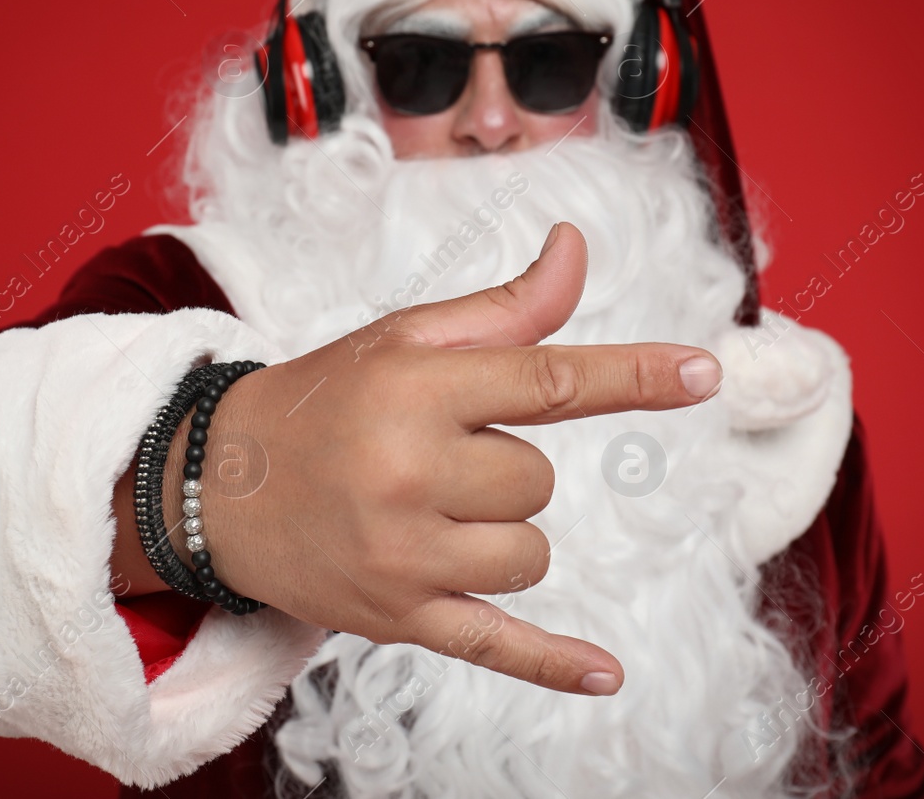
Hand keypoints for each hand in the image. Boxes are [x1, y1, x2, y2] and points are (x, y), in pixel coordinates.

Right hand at [170, 222, 722, 694]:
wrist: (217, 484)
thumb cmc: (324, 399)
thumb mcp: (403, 340)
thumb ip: (505, 310)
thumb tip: (579, 248)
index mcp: (415, 392)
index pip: (547, 380)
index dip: (635, 375)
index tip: (706, 372)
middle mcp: (409, 474)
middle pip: (538, 481)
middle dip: (506, 466)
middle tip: (434, 455)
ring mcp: (404, 558)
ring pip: (528, 553)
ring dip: (501, 533)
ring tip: (428, 511)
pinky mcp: (398, 619)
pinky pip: (496, 645)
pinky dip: (553, 664)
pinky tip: (607, 675)